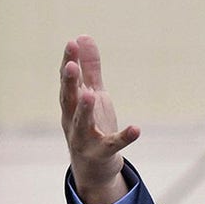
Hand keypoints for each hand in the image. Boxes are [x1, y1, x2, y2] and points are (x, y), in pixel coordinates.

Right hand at [59, 35, 139, 203]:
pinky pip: (113, 144)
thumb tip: (83, 37)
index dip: (68, 62)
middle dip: (68, 82)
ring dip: (84, 109)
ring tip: (91, 94)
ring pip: (81, 123)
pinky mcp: (102, 153)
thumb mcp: (92, 94)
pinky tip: (137, 129)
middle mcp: (72, 120)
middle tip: (70, 65)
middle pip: (68, 100)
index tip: (71, 43)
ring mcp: (84, 138)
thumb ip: (89, 68)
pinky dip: (124, 137)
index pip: (68, 80)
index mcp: (71, 104)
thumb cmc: (91, 125)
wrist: (93, 167)